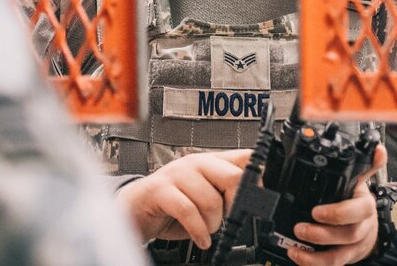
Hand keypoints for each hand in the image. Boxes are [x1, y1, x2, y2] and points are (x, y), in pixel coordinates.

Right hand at [115, 149, 251, 248]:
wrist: (137, 209)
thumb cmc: (173, 204)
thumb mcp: (205, 196)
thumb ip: (226, 193)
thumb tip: (255, 198)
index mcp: (210, 161)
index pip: (243, 157)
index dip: (257, 176)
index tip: (259, 195)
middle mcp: (196, 163)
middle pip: (232, 177)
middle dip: (235, 204)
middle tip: (230, 217)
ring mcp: (177, 174)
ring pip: (211, 200)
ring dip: (212, 224)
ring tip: (206, 229)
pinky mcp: (161, 190)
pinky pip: (188, 211)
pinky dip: (198, 230)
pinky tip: (201, 238)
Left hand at [286, 144, 387, 265]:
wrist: (370, 228)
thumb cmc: (358, 202)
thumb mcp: (359, 182)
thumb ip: (364, 165)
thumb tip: (378, 148)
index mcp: (365, 205)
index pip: (358, 210)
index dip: (338, 213)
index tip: (316, 211)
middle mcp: (362, 227)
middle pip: (348, 234)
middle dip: (322, 233)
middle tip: (300, 227)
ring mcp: (355, 246)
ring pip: (340, 254)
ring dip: (315, 254)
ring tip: (294, 245)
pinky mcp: (346, 258)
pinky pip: (332, 264)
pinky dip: (313, 263)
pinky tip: (297, 255)